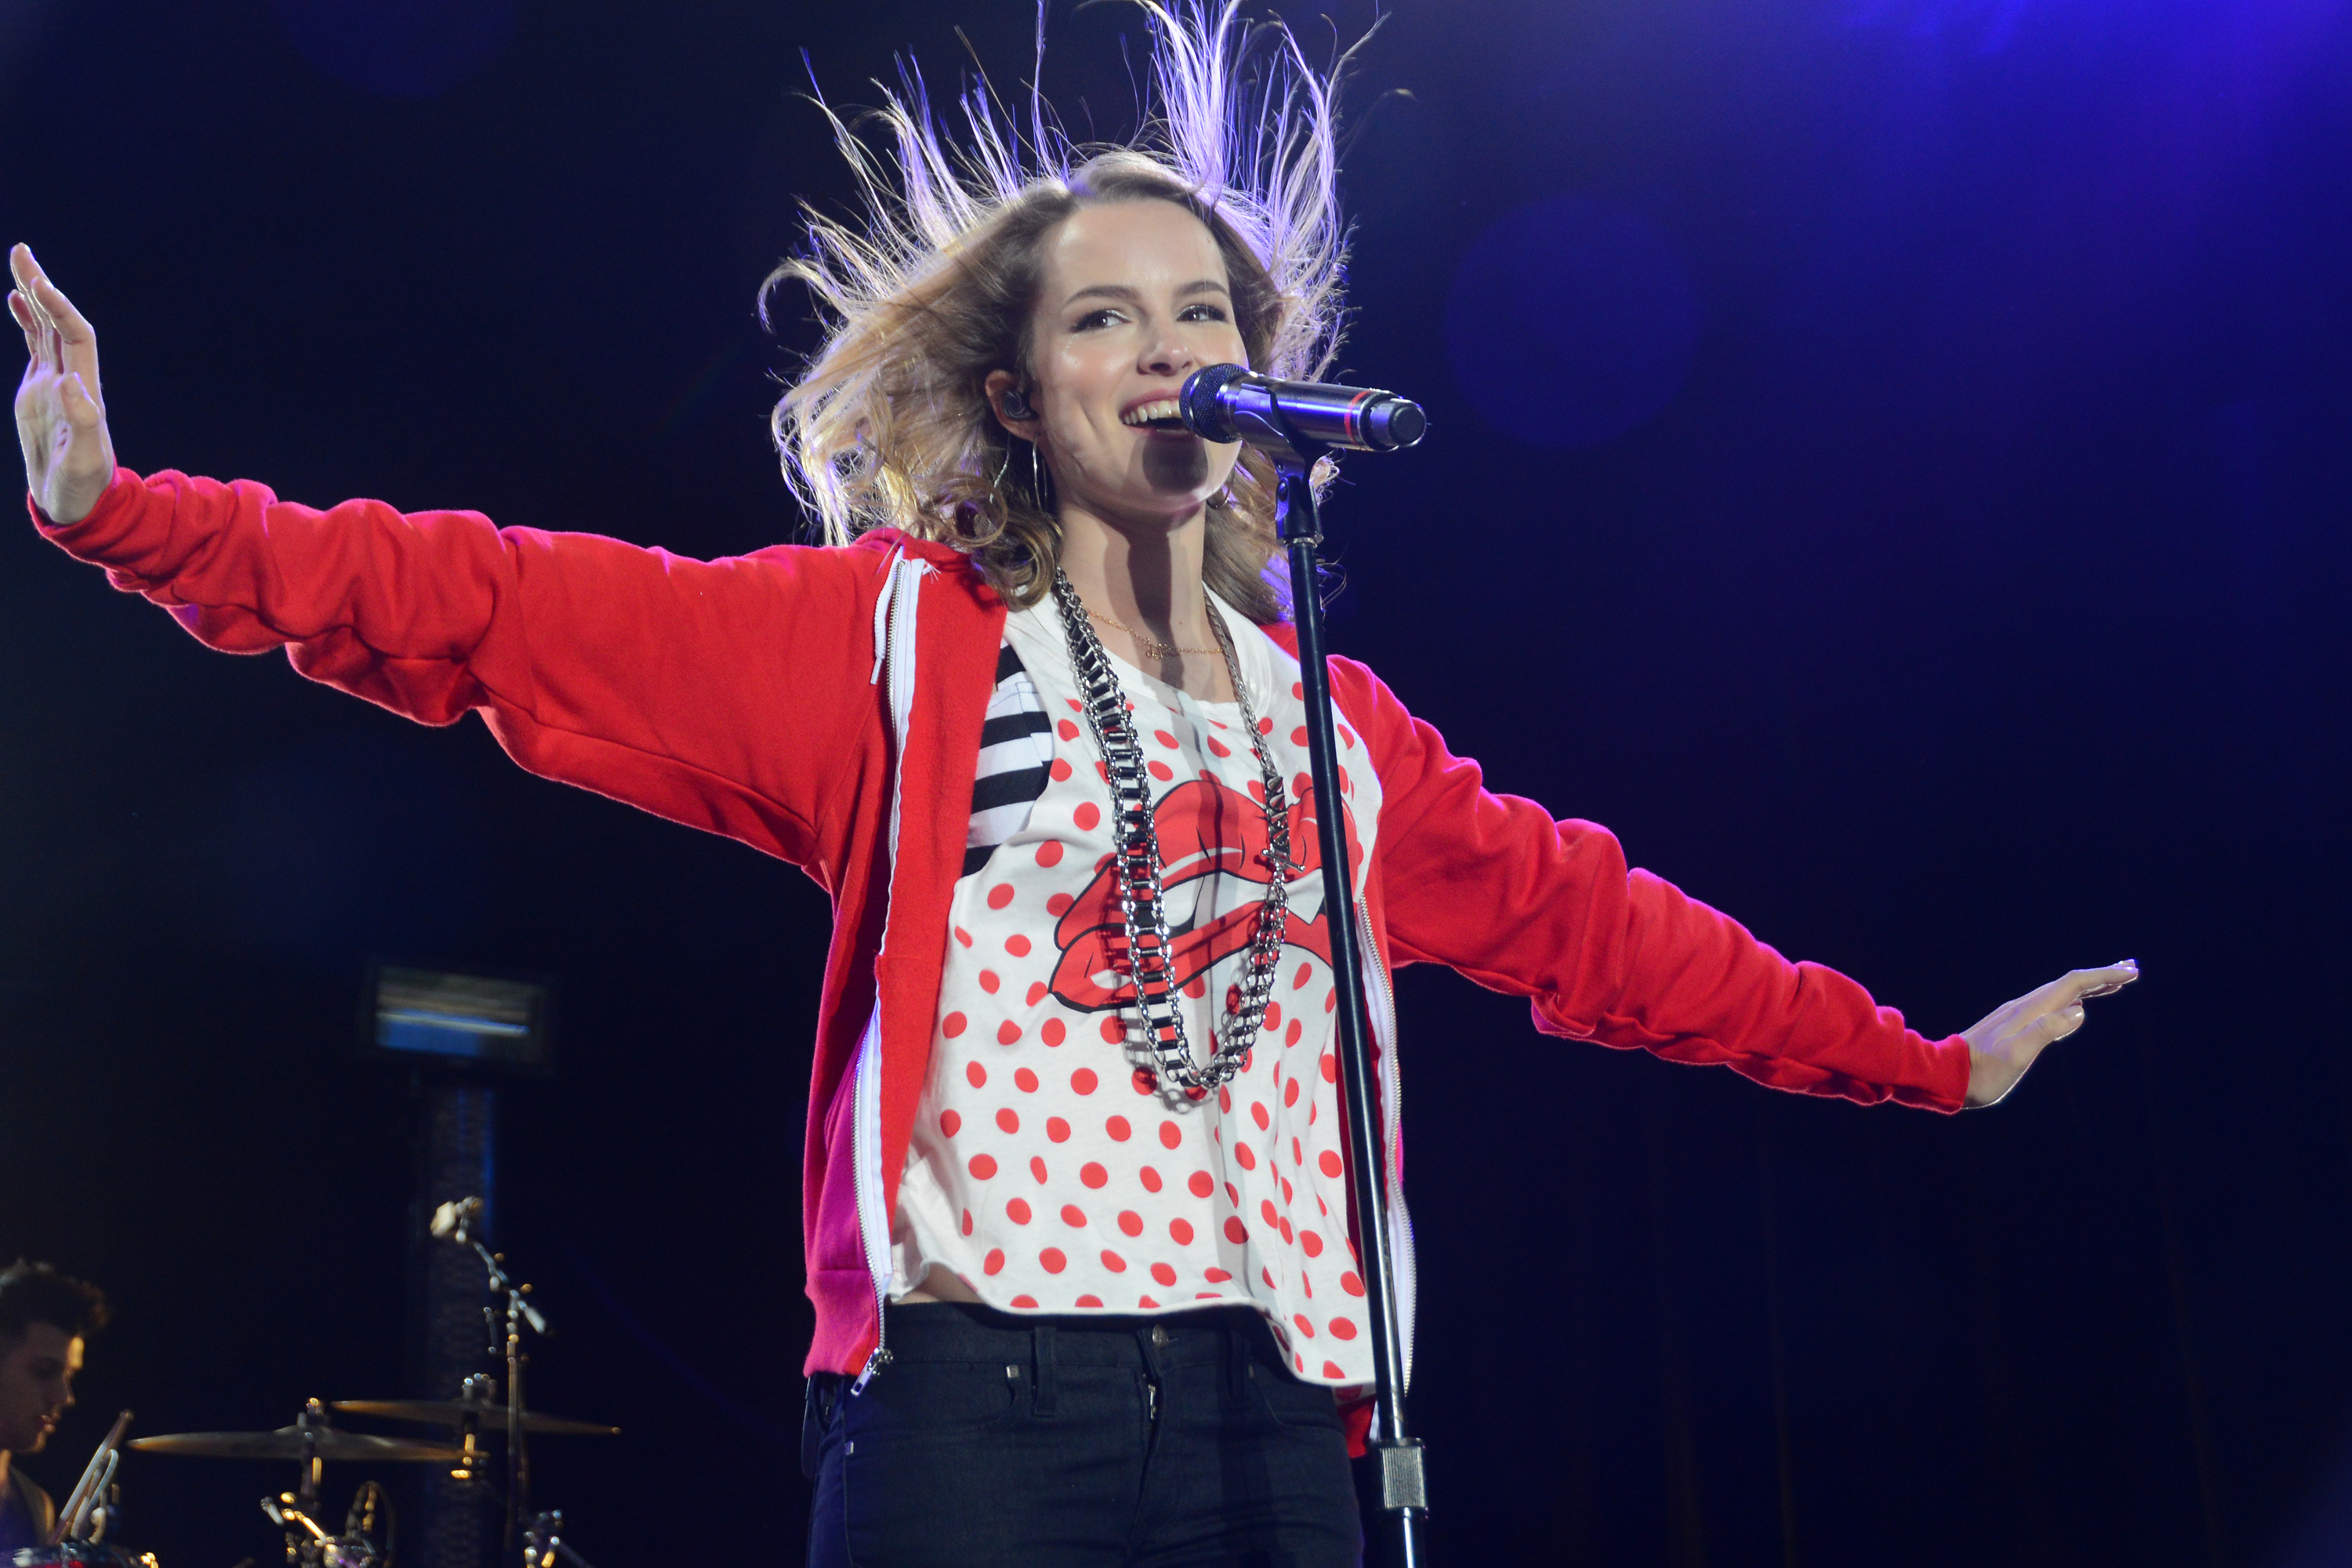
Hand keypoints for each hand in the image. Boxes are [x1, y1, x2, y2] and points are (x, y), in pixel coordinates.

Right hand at [11, 243, 114, 525]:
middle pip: (58, 322)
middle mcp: (71, 379)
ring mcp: (53, 383)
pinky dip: (25, 321)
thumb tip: (72, 382)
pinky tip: (14, 299)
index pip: (75, 337)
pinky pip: (34, 346)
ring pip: (44, 329)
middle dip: (41, 287)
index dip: (58, 310)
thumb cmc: (82, 488)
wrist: (75, 503)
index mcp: (85, 391)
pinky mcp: (38, 391)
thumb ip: (83, 423)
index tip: (37, 286)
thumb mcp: (85, 462)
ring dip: (32, 295)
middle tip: (21, 251)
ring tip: (19, 260)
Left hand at [1963, 959, 2137, 1105]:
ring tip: (2112, 984)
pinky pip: (2050, 1005)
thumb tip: (2078, 1011)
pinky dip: (2070, 1000)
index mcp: (2029, 1011)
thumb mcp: (2016, 1055)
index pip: (2073, 985)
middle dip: (2100, 977)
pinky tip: (2075, 1007)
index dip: (2103, 977)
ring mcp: (2017, 1014)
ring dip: (2088, 987)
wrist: (1944, 1075)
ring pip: (2059, 993)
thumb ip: (2045, 1031)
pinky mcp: (2013, 1025)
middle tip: (2131, 970)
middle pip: (2068, 984)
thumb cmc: (1982, 1073)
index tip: (2131, 973)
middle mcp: (2024, 1006)